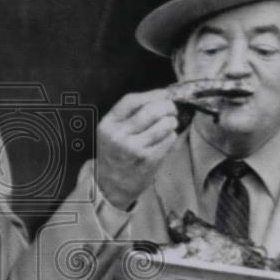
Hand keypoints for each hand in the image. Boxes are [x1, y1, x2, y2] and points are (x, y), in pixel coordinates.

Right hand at [96, 89, 178, 209]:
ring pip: (164, 125)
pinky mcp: (148, 160)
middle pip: (151, 111)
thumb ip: (129, 114)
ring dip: (172, 122)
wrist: (111, 185)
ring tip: (170, 124)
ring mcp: (134, 149)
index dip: (153, 94)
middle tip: (172, 109)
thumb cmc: (115, 154)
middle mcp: (119, 136)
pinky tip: (166, 139)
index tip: (165, 94)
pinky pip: (169, 140)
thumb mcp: (111, 131)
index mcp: (107, 124)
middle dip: (168, 107)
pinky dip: (171, 136)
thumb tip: (162, 96)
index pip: (131, 100)